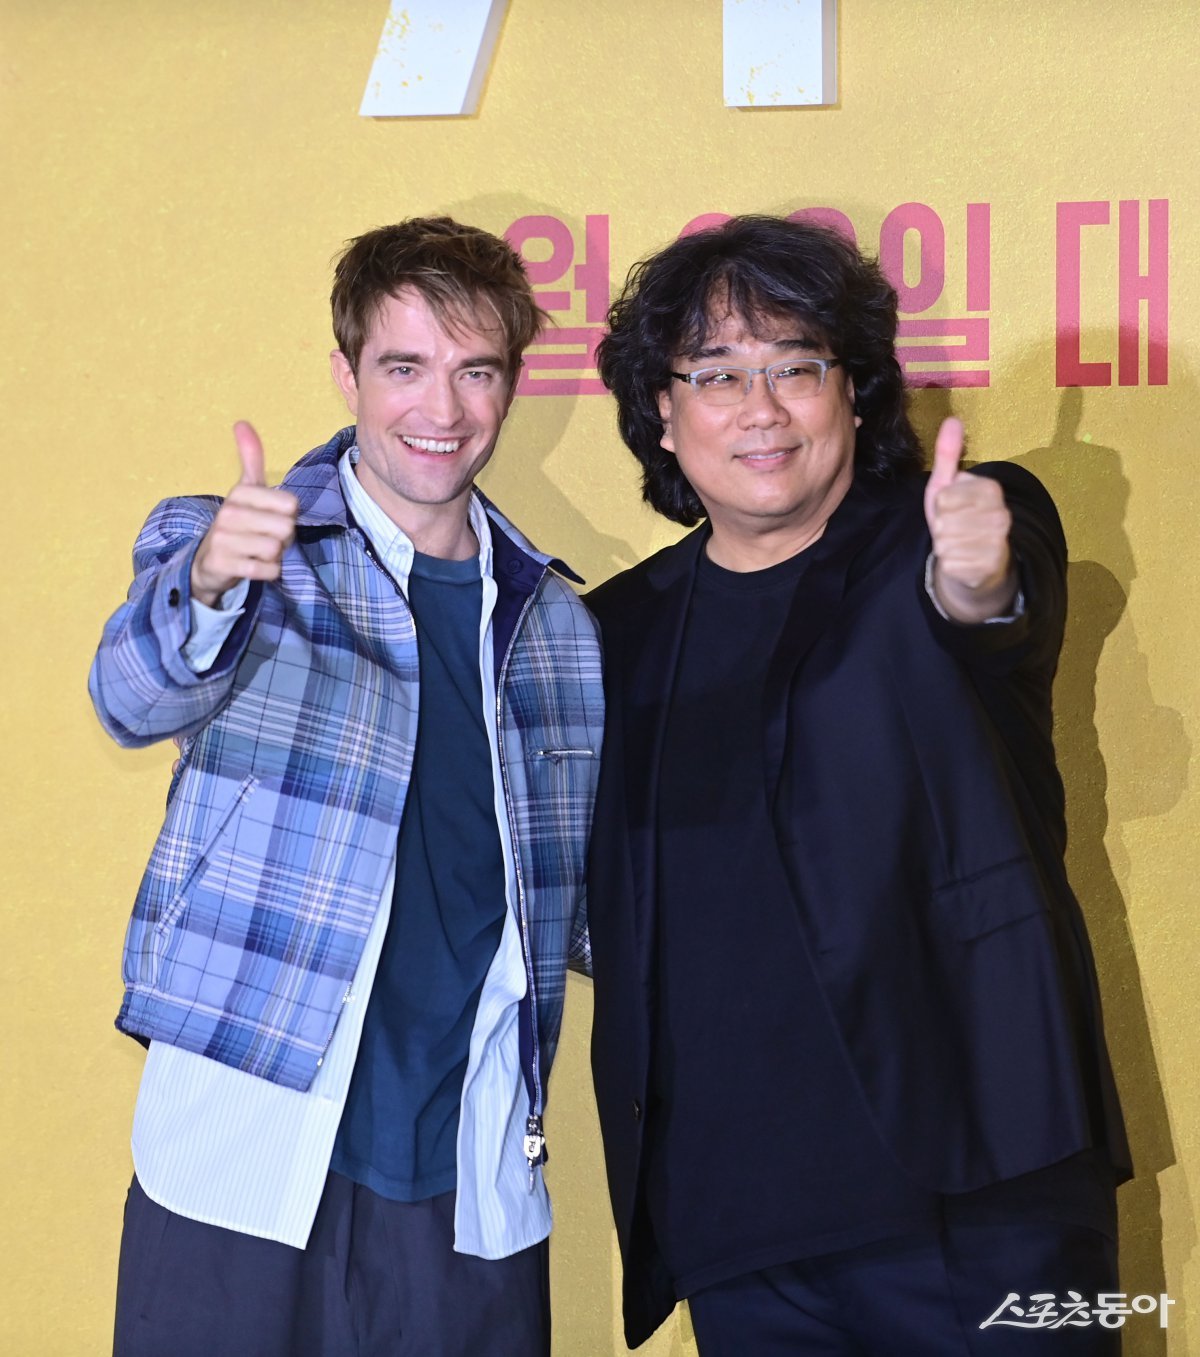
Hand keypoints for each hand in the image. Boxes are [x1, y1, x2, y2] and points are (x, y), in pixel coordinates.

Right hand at [190, 422, 299, 606]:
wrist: (210, 561)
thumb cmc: (238, 523)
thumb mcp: (245, 489)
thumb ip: (250, 458)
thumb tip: (241, 422)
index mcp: (240, 492)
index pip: (291, 505)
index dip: (288, 516)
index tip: (270, 518)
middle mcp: (229, 513)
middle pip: (286, 529)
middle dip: (283, 539)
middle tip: (265, 538)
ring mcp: (223, 539)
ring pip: (277, 550)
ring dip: (275, 556)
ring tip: (258, 551)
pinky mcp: (223, 564)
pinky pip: (268, 570)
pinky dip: (269, 572)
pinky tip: (254, 566)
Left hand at [924, 417, 1016, 622]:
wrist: (976, 562)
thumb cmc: (958, 519)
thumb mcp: (947, 486)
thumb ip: (947, 454)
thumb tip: (952, 420)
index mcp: (991, 489)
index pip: (945, 496)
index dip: (941, 505)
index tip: (952, 508)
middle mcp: (1001, 514)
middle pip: (944, 521)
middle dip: (941, 527)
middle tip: (954, 528)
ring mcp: (998, 542)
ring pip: (946, 543)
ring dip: (944, 546)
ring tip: (958, 543)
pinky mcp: (990, 566)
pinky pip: (950, 563)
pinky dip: (949, 563)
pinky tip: (962, 560)